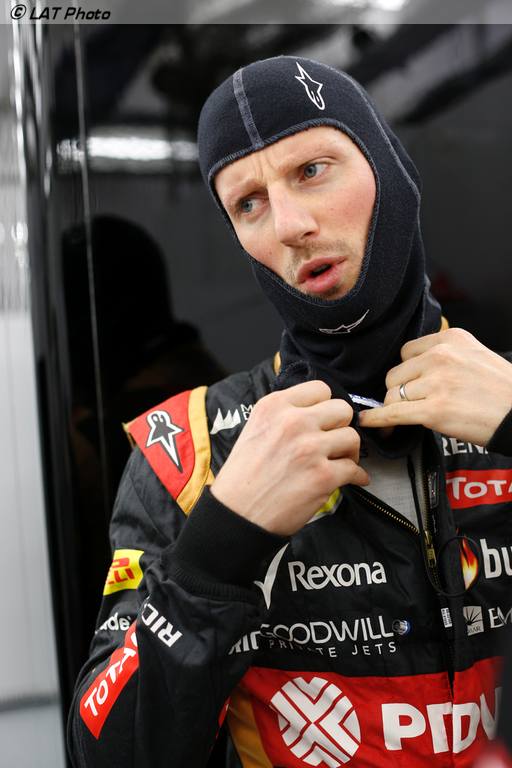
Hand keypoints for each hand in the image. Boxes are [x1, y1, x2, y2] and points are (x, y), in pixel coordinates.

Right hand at [210, 380, 368, 535]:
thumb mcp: (255, 429)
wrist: (236, 514)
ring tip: (339, 461)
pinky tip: (350, 479)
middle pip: (342, 409)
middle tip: (333, 441)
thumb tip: (316, 414)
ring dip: (350, 451)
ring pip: (352, 437)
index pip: (320, 389)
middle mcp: (293, 422)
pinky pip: (355, 469)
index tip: (323, 421)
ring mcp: (310, 448)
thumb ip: (283, 416)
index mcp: (274, 406)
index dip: (325, 406)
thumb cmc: (242, 477)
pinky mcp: (323, 476)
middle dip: (341, 426)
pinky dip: (356, 476)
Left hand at [359, 328, 511, 445]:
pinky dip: (376, 419)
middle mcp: (441, 356)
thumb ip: (447, 355)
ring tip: (403, 417)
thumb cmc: (502, 390)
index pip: (407, 352)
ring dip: (395, 408)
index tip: (408, 383)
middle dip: (398, 391)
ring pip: (393, 395)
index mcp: (451, 338)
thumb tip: (415, 370)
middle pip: (395, 374)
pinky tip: (367, 422)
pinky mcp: (434, 410)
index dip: (406, 372)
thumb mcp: (475, 355)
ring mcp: (437, 383)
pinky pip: (392, 413)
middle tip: (410, 404)